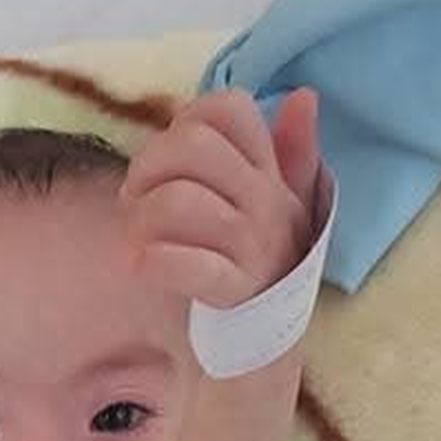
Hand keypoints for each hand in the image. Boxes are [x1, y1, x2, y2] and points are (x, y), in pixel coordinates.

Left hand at [120, 87, 320, 308]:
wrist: (264, 344)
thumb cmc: (254, 263)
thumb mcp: (278, 204)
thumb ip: (290, 150)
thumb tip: (303, 96)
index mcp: (270, 175)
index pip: (230, 109)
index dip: (185, 122)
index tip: (172, 161)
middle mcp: (268, 203)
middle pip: (192, 145)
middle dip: (147, 167)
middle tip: (137, 200)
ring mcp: (254, 247)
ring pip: (179, 200)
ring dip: (140, 217)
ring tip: (138, 237)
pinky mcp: (235, 291)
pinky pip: (185, 263)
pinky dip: (153, 261)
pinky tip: (142, 266)